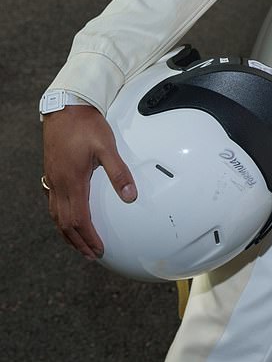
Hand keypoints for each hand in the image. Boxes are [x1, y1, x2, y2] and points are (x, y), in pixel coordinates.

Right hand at [42, 105, 136, 260]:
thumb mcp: (106, 146)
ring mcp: (53, 178)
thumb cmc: (86, 125)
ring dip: (67, 232)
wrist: (66, 107)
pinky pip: (52, 202)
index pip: (79, 220)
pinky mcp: (51, 171)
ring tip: (78, 243)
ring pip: (56, 215)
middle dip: (78, 242)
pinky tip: (66, 216)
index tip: (99, 249)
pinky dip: (60, 216)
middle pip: (65, 223)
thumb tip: (130, 195)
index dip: (89, 238)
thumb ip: (118, 172)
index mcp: (73, 181)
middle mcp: (59, 183)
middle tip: (90, 254)